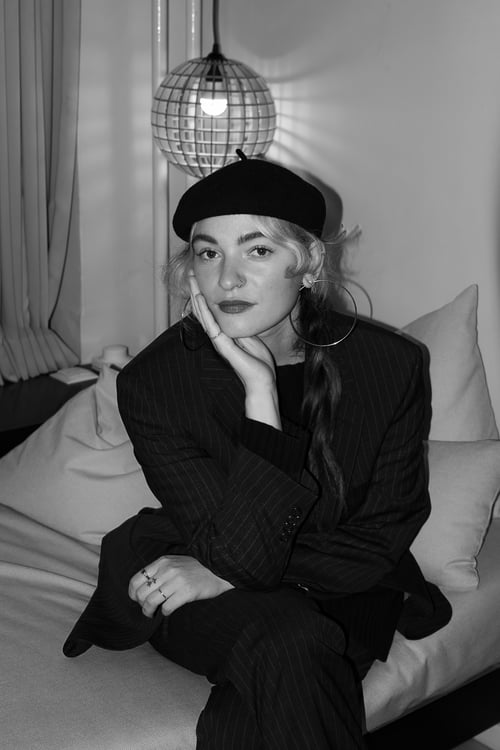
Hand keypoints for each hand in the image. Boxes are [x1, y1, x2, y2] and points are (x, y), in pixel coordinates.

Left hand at [129, 555, 233, 617]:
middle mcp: (168, 569)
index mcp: (163, 561)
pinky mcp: (187, 591)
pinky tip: (168, 611)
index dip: (133, 594)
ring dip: (149, 612)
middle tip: (147, 610)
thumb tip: (142, 588)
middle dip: (141, 605)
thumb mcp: (176, 563)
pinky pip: (167, 607)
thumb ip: (160, 571)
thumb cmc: (196, 569)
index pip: (136, 580)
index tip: (138, 600)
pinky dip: (164, 613)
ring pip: (151, 602)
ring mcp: (178, 580)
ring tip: (154, 614)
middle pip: (141, 593)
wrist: (219, 569)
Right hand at [188, 273, 276, 394]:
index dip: (204, 295)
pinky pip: (211, 326)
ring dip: (196, 297)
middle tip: (190, 274)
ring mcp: (219, 341)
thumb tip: (241, 313)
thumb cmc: (258, 364)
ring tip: (191, 281)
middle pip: (203, 311)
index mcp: (225, 334)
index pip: (211, 312)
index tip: (200, 279)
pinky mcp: (223, 346)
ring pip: (204, 316)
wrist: (261, 382)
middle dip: (196, 292)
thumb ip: (243, 328)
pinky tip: (199, 300)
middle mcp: (218, 337)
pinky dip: (204, 312)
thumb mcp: (251, 338)